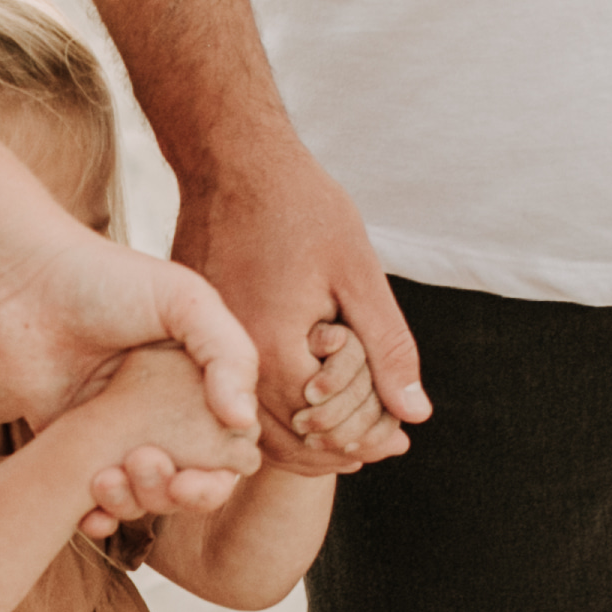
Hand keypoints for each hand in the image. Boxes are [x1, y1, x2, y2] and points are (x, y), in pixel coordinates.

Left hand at [0, 227, 259, 501]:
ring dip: (134, 504)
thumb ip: (228, 354)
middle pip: (189, 485)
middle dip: (176, 495)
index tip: (195, 476)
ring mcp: (115, 434)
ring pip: (142, 498)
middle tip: (145, 466)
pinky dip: (95, 518)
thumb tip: (243, 423)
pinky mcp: (69, 447)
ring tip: (106, 476)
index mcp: (199, 385)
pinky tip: (90, 511)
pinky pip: (90, 501)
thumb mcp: (184, 301)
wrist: (22, 283)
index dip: (220, 474)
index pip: (228, 450)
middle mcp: (162, 415)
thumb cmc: (106, 279)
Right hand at [168, 137, 428, 470]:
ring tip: (353, 440)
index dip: (370, 436)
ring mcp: (206, 356)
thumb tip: (415, 415)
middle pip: (289, 442)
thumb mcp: (360, 274)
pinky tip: (309, 411)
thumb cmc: (300, 207)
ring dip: (307, 442)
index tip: (399, 436)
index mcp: (271, 350)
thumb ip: (388, 349)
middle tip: (384, 444)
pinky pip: (236, 404)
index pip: (327, 429)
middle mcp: (229, 363)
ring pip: (257, 433)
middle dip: (343, 448)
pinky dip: (275, 418)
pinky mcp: (196, 344)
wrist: (232, 163)